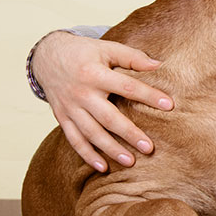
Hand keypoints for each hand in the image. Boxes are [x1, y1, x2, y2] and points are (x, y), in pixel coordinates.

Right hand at [31, 31, 173, 171]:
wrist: (46, 56)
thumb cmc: (83, 52)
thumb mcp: (107, 48)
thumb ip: (132, 57)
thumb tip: (159, 65)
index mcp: (95, 74)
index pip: (127, 87)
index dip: (149, 96)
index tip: (169, 106)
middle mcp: (81, 93)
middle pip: (108, 117)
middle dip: (129, 133)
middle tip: (149, 147)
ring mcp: (70, 108)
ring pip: (91, 133)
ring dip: (110, 149)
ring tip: (130, 162)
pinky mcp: (62, 117)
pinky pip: (74, 139)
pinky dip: (87, 155)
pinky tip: (103, 167)